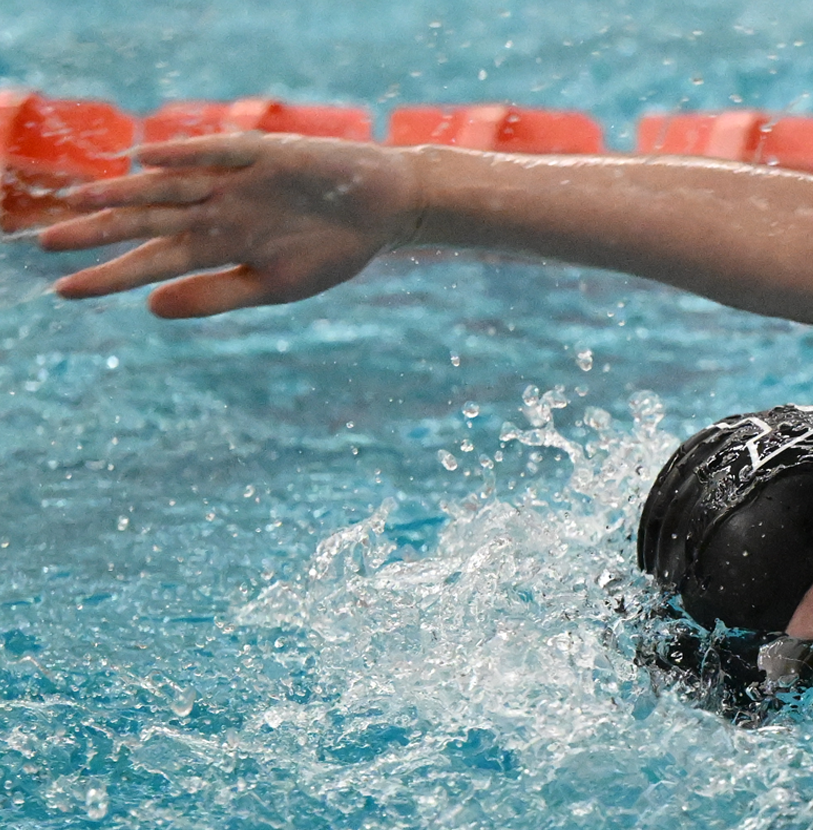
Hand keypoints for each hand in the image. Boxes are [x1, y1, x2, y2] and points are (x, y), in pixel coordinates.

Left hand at [39, 133, 419, 317]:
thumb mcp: (275, 287)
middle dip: (97, 232)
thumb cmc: (334, 250)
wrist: (385, 210)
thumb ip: (214, 295)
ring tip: (77, 201)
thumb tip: (149, 308)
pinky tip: (142, 160)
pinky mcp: (262, 155)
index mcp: (218, 245)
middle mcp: (216, 211)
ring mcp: (235, 181)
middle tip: (43, 244)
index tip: (63, 292)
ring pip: (169, 187)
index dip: (108, 275)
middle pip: (147, 220)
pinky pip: (215, 154)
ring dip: (125, 193)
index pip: (151, 260)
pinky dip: (180, 156)